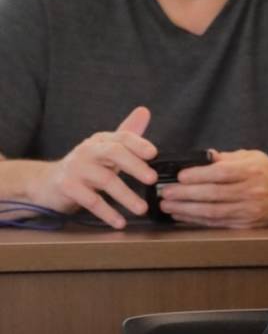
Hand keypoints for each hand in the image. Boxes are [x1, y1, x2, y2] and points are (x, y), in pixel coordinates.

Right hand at [30, 106, 156, 228]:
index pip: (122, 137)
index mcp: (101, 141)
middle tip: (152, 179)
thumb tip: (145, 111)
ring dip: (126, 196)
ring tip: (142, 209)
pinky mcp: (66, 187)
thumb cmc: (87, 166)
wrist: (48, 182)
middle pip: (113, 153)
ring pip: (104, 180)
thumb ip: (127, 135)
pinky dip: (107, 213)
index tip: (154, 153)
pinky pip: (90, 200)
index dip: (138, 143)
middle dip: (134, 165)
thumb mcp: (106, 149)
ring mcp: (76, 168)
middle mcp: (88, 150)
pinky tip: (120, 222)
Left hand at [158, 149, 267, 227]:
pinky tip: (181, 216)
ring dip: (187, 210)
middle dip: (186, 195)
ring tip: (167, 206)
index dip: (198, 176)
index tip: (179, 176)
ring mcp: (249, 210)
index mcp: (252, 171)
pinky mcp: (246, 224)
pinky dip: (196, 220)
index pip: (221, 174)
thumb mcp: (252, 157)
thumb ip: (227, 158)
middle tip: (165, 193)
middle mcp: (251, 192)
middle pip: (214, 194)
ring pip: (213, 212)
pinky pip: (217, 223)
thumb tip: (202, 158)